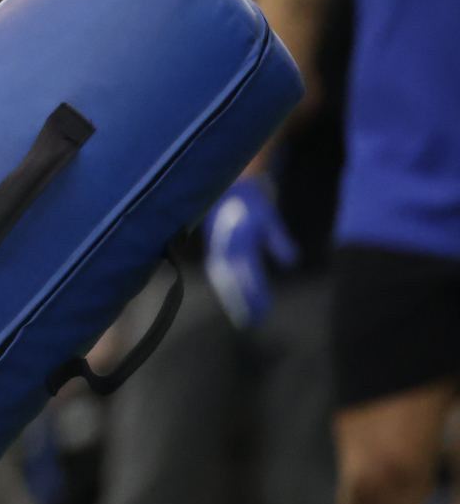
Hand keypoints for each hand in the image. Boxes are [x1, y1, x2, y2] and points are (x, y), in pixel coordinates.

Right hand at [204, 175, 296, 328]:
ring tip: (243, 315)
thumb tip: (291, 262)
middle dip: (241, 302)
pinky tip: (235, 296)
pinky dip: (227, 287)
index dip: (253, 293)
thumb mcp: (266, 215)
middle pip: (230, 282)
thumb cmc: (248, 197)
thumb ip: (277, 238)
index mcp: (235, 241)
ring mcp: (215, 248)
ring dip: (232, 298)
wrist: (223, 181)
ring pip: (222, 279)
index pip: (245, 274)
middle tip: (252, 322)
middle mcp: (222, 247)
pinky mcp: (213, 248)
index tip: (263, 311)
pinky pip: (219, 272)